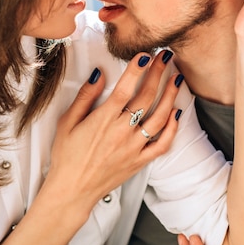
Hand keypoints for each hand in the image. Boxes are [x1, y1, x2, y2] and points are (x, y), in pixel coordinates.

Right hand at [45, 50, 181, 214]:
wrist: (72, 190)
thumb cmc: (67, 156)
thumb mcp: (68, 122)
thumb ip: (85, 97)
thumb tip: (98, 74)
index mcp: (103, 120)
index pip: (125, 88)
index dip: (137, 69)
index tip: (145, 55)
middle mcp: (121, 131)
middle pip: (146, 97)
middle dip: (158, 74)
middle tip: (165, 58)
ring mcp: (133, 147)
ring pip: (159, 117)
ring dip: (170, 96)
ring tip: (176, 79)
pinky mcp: (140, 161)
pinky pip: (162, 144)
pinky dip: (172, 128)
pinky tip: (176, 114)